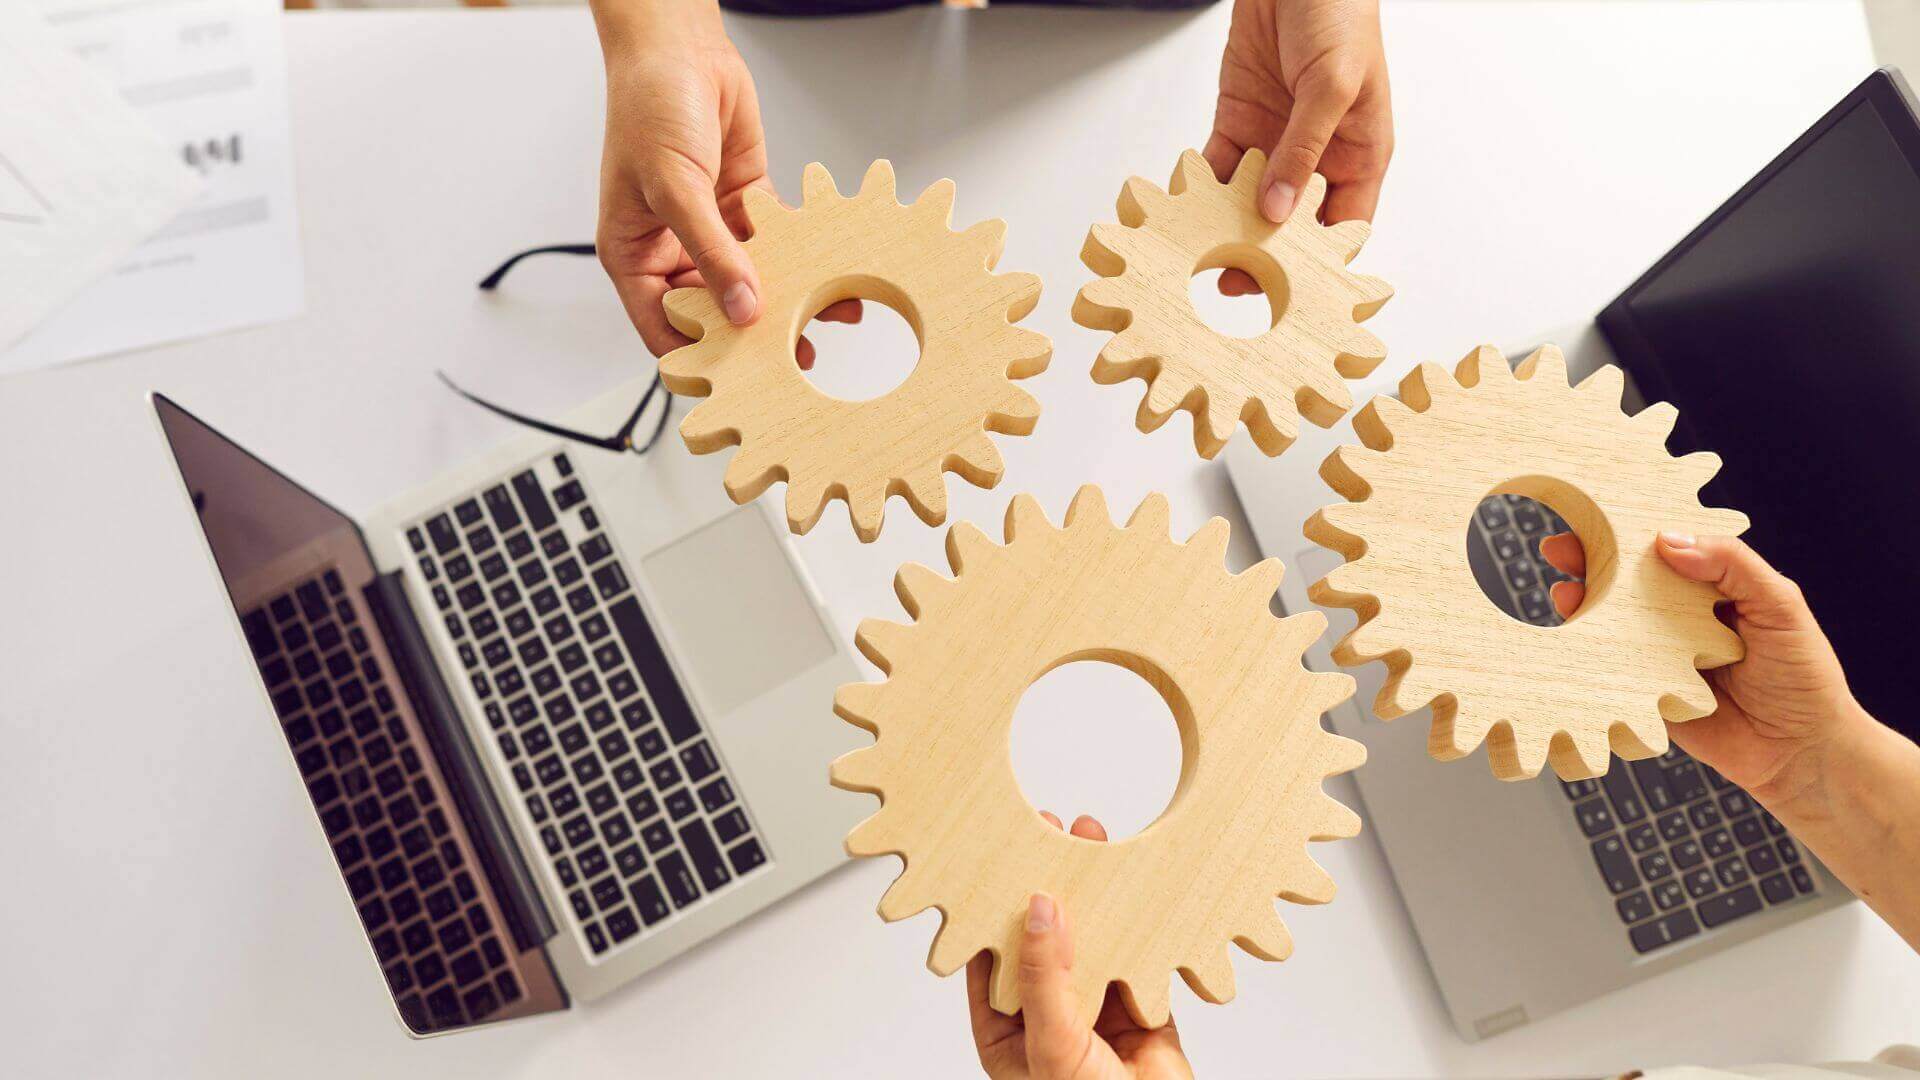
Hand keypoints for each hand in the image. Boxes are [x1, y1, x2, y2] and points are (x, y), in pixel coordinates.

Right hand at [589, 0, 855, 365]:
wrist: (680, 48)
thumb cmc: (648, 106)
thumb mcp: (675, 187)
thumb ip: (711, 252)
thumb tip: (741, 308)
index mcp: (633, 253)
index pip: (662, 326)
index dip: (697, 357)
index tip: (737, 383)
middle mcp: (671, 247)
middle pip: (712, 310)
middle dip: (751, 335)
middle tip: (792, 362)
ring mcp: (711, 228)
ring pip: (750, 281)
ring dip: (785, 300)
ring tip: (824, 325)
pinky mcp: (745, 205)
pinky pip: (776, 245)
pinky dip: (802, 259)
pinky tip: (832, 276)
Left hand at [967, 813, 1193, 1079]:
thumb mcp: (1050, 1047)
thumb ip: (1044, 978)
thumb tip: (1038, 913)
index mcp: (1007, 1033)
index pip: (992, 958)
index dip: (995, 909)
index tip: (999, 859)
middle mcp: (1048, 1017)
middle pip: (1044, 942)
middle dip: (1050, 890)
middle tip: (1050, 836)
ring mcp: (1095, 1010)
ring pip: (1093, 941)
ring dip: (1096, 897)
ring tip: (1091, 844)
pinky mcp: (1142, 1005)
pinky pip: (1140, 954)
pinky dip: (1143, 923)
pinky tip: (1136, 887)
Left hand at [1203, 0, 1392, 305]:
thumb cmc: (1340, 14)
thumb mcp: (1333, 85)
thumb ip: (1304, 149)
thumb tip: (1279, 210)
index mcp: (1359, 154)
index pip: (1345, 224)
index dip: (1325, 261)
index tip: (1295, 290)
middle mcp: (1316, 156)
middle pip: (1291, 223)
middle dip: (1266, 255)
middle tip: (1238, 285)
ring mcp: (1274, 141)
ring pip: (1248, 201)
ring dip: (1225, 228)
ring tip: (1201, 259)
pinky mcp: (1238, 122)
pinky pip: (1216, 167)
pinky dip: (1197, 188)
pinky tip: (1181, 210)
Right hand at [1541, 532, 1863, 802]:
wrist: (1801, 752)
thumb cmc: (1803, 674)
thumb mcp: (1780, 604)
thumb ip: (1732, 564)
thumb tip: (1667, 539)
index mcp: (1711, 592)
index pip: (1666, 552)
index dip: (1631, 533)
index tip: (1599, 516)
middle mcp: (1679, 621)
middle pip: (1627, 583)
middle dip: (1591, 562)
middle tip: (1559, 548)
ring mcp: (1658, 658)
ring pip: (1611, 624)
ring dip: (1582, 605)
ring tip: (1565, 592)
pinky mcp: (1643, 695)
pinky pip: (1608, 672)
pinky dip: (1586, 655)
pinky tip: (1575, 637)